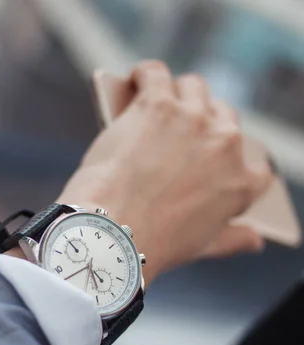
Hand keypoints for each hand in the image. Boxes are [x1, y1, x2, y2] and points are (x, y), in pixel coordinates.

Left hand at [57, 60, 272, 284]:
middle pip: (222, 115)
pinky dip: (145, 75)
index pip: (254, 163)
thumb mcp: (203, 245)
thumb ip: (233, 238)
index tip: (208, 155)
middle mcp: (226, 144)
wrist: (114, 231)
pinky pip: (155, 73)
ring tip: (154, 100)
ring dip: (175, 92)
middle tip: (172, 129)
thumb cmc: (152, 242)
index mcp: (242, 182)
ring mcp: (194, 120)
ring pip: (193, 87)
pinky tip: (135, 82)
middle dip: (200, 119)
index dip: (229, 156)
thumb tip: (256, 240)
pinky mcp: (158, 104)